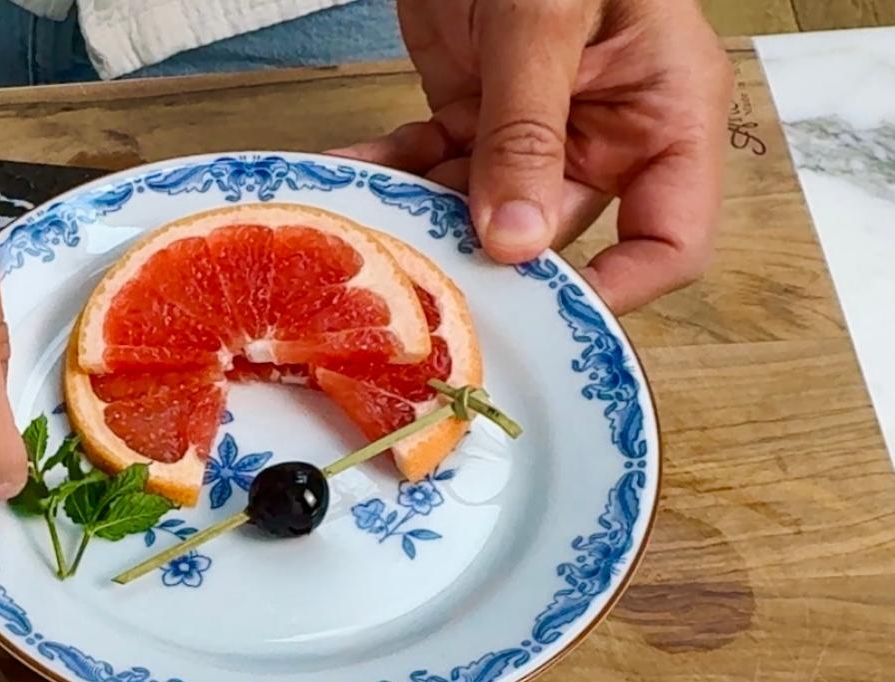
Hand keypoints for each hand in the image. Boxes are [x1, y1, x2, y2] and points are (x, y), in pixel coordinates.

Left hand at [339, 0, 731, 312]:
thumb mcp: (546, 21)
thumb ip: (529, 131)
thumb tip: (514, 243)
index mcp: (665, 116)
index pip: (670, 240)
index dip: (621, 290)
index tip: (551, 316)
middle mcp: (607, 135)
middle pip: (556, 235)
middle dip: (491, 257)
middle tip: (427, 275)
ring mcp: (538, 131)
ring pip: (483, 212)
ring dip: (425, 219)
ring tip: (369, 228)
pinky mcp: (476, 116)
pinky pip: (435, 166)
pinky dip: (394, 172)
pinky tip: (349, 173)